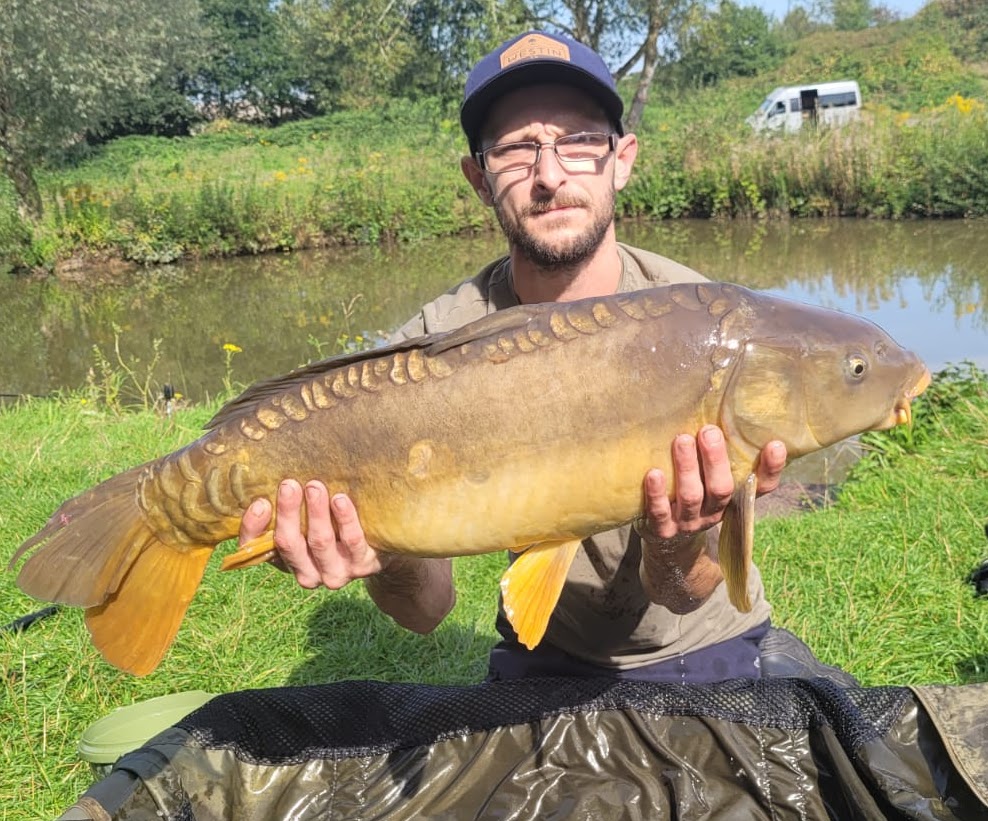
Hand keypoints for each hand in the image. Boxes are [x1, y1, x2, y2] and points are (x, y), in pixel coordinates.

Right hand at [239, 479, 387, 589]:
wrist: (378, 549)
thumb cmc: (333, 527)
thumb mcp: (306, 521)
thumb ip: (290, 507)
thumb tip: (272, 476)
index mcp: (285, 560)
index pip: (255, 548)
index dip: (253, 527)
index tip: (260, 502)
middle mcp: (307, 573)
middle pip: (289, 543)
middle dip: (288, 512)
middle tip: (289, 485)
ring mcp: (335, 572)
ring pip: (319, 541)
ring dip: (316, 513)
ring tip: (315, 487)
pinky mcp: (363, 565)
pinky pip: (352, 541)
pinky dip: (345, 520)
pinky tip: (340, 500)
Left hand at [636, 426, 785, 610]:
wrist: (668, 540)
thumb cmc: (695, 493)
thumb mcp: (714, 478)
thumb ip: (725, 456)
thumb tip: (728, 413)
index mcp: (735, 499)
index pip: (762, 486)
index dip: (771, 468)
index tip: (775, 445)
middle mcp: (715, 512)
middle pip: (721, 488)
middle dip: (715, 460)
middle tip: (709, 431)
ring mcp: (689, 522)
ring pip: (691, 496)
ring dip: (687, 468)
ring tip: (681, 440)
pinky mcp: (663, 529)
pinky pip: (659, 512)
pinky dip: (657, 494)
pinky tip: (653, 474)